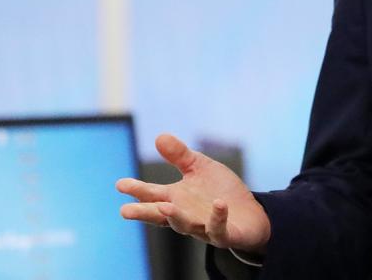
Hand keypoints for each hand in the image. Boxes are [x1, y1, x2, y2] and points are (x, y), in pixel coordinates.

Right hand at [116, 133, 270, 253]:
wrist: (250, 213)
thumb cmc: (219, 191)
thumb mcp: (200, 168)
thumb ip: (180, 156)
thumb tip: (159, 136)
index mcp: (176, 199)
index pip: (153, 195)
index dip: (138, 190)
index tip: (120, 184)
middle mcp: (185, 215)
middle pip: (161, 216)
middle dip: (144, 213)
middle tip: (125, 211)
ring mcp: (203, 227)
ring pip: (186, 225)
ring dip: (176, 217)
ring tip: (166, 207)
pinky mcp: (224, 234)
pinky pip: (218, 229)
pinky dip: (217, 218)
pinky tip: (219, 205)